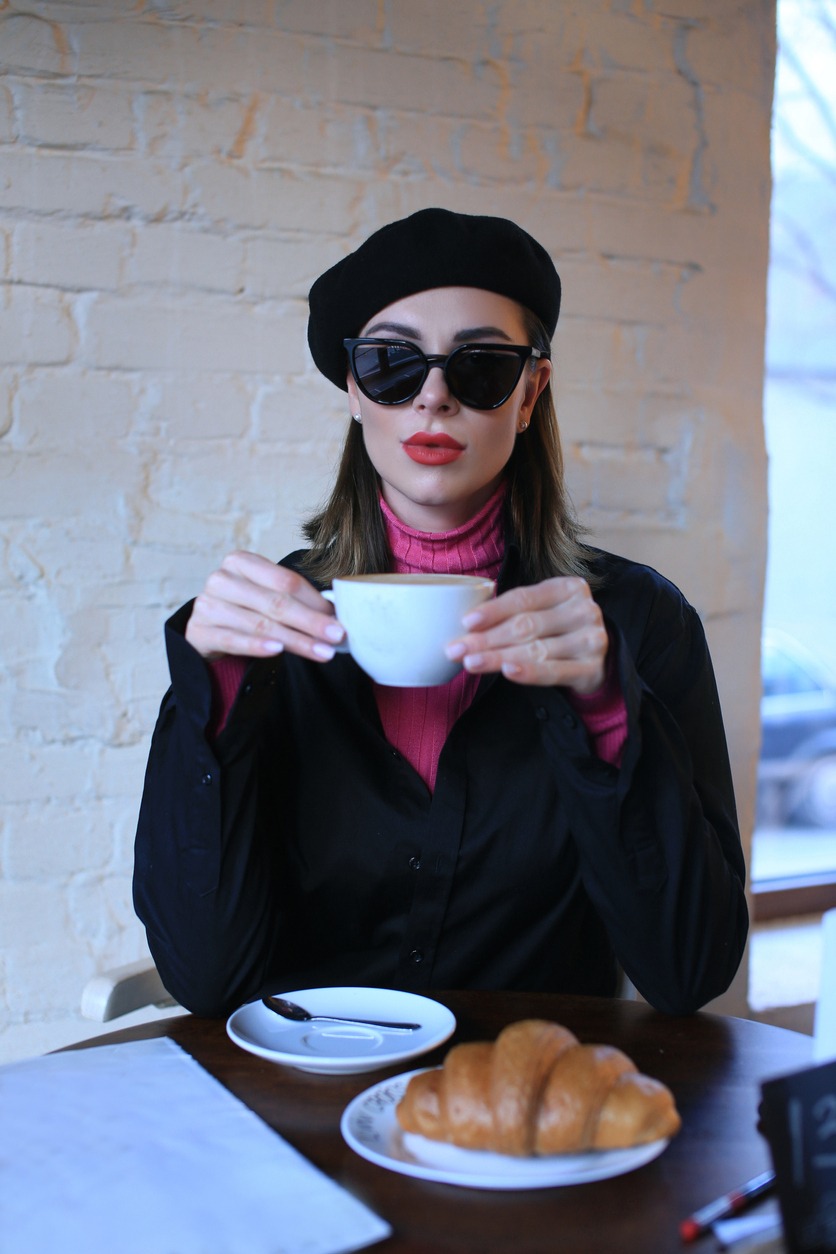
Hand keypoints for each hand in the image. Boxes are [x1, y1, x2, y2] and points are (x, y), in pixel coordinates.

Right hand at [184, 551, 344, 661]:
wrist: (208, 631)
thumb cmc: (245, 611)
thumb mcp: (267, 597)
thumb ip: (294, 600)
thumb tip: (334, 614)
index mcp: (241, 562)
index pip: (285, 580)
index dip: (314, 601)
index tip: (338, 618)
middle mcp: (222, 579)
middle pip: (275, 602)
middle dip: (310, 621)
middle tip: (337, 636)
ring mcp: (208, 604)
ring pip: (259, 624)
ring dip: (295, 640)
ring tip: (321, 652)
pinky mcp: (199, 631)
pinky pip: (234, 640)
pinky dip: (257, 646)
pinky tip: (277, 651)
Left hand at [444, 576, 607, 692]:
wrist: (595, 660)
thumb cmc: (558, 631)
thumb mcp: (541, 611)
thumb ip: (513, 611)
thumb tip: (466, 623)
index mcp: (568, 587)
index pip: (524, 598)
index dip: (493, 610)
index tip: (466, 622)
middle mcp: (584, 610)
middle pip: (526, 625)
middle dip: (487, 638)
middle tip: (457, 649)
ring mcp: (592, 640)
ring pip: (536, 650)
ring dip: (498, 657)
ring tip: (471, 663)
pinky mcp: (592, 668)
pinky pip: (555, 672)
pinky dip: (529, 672)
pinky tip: (508, 671)